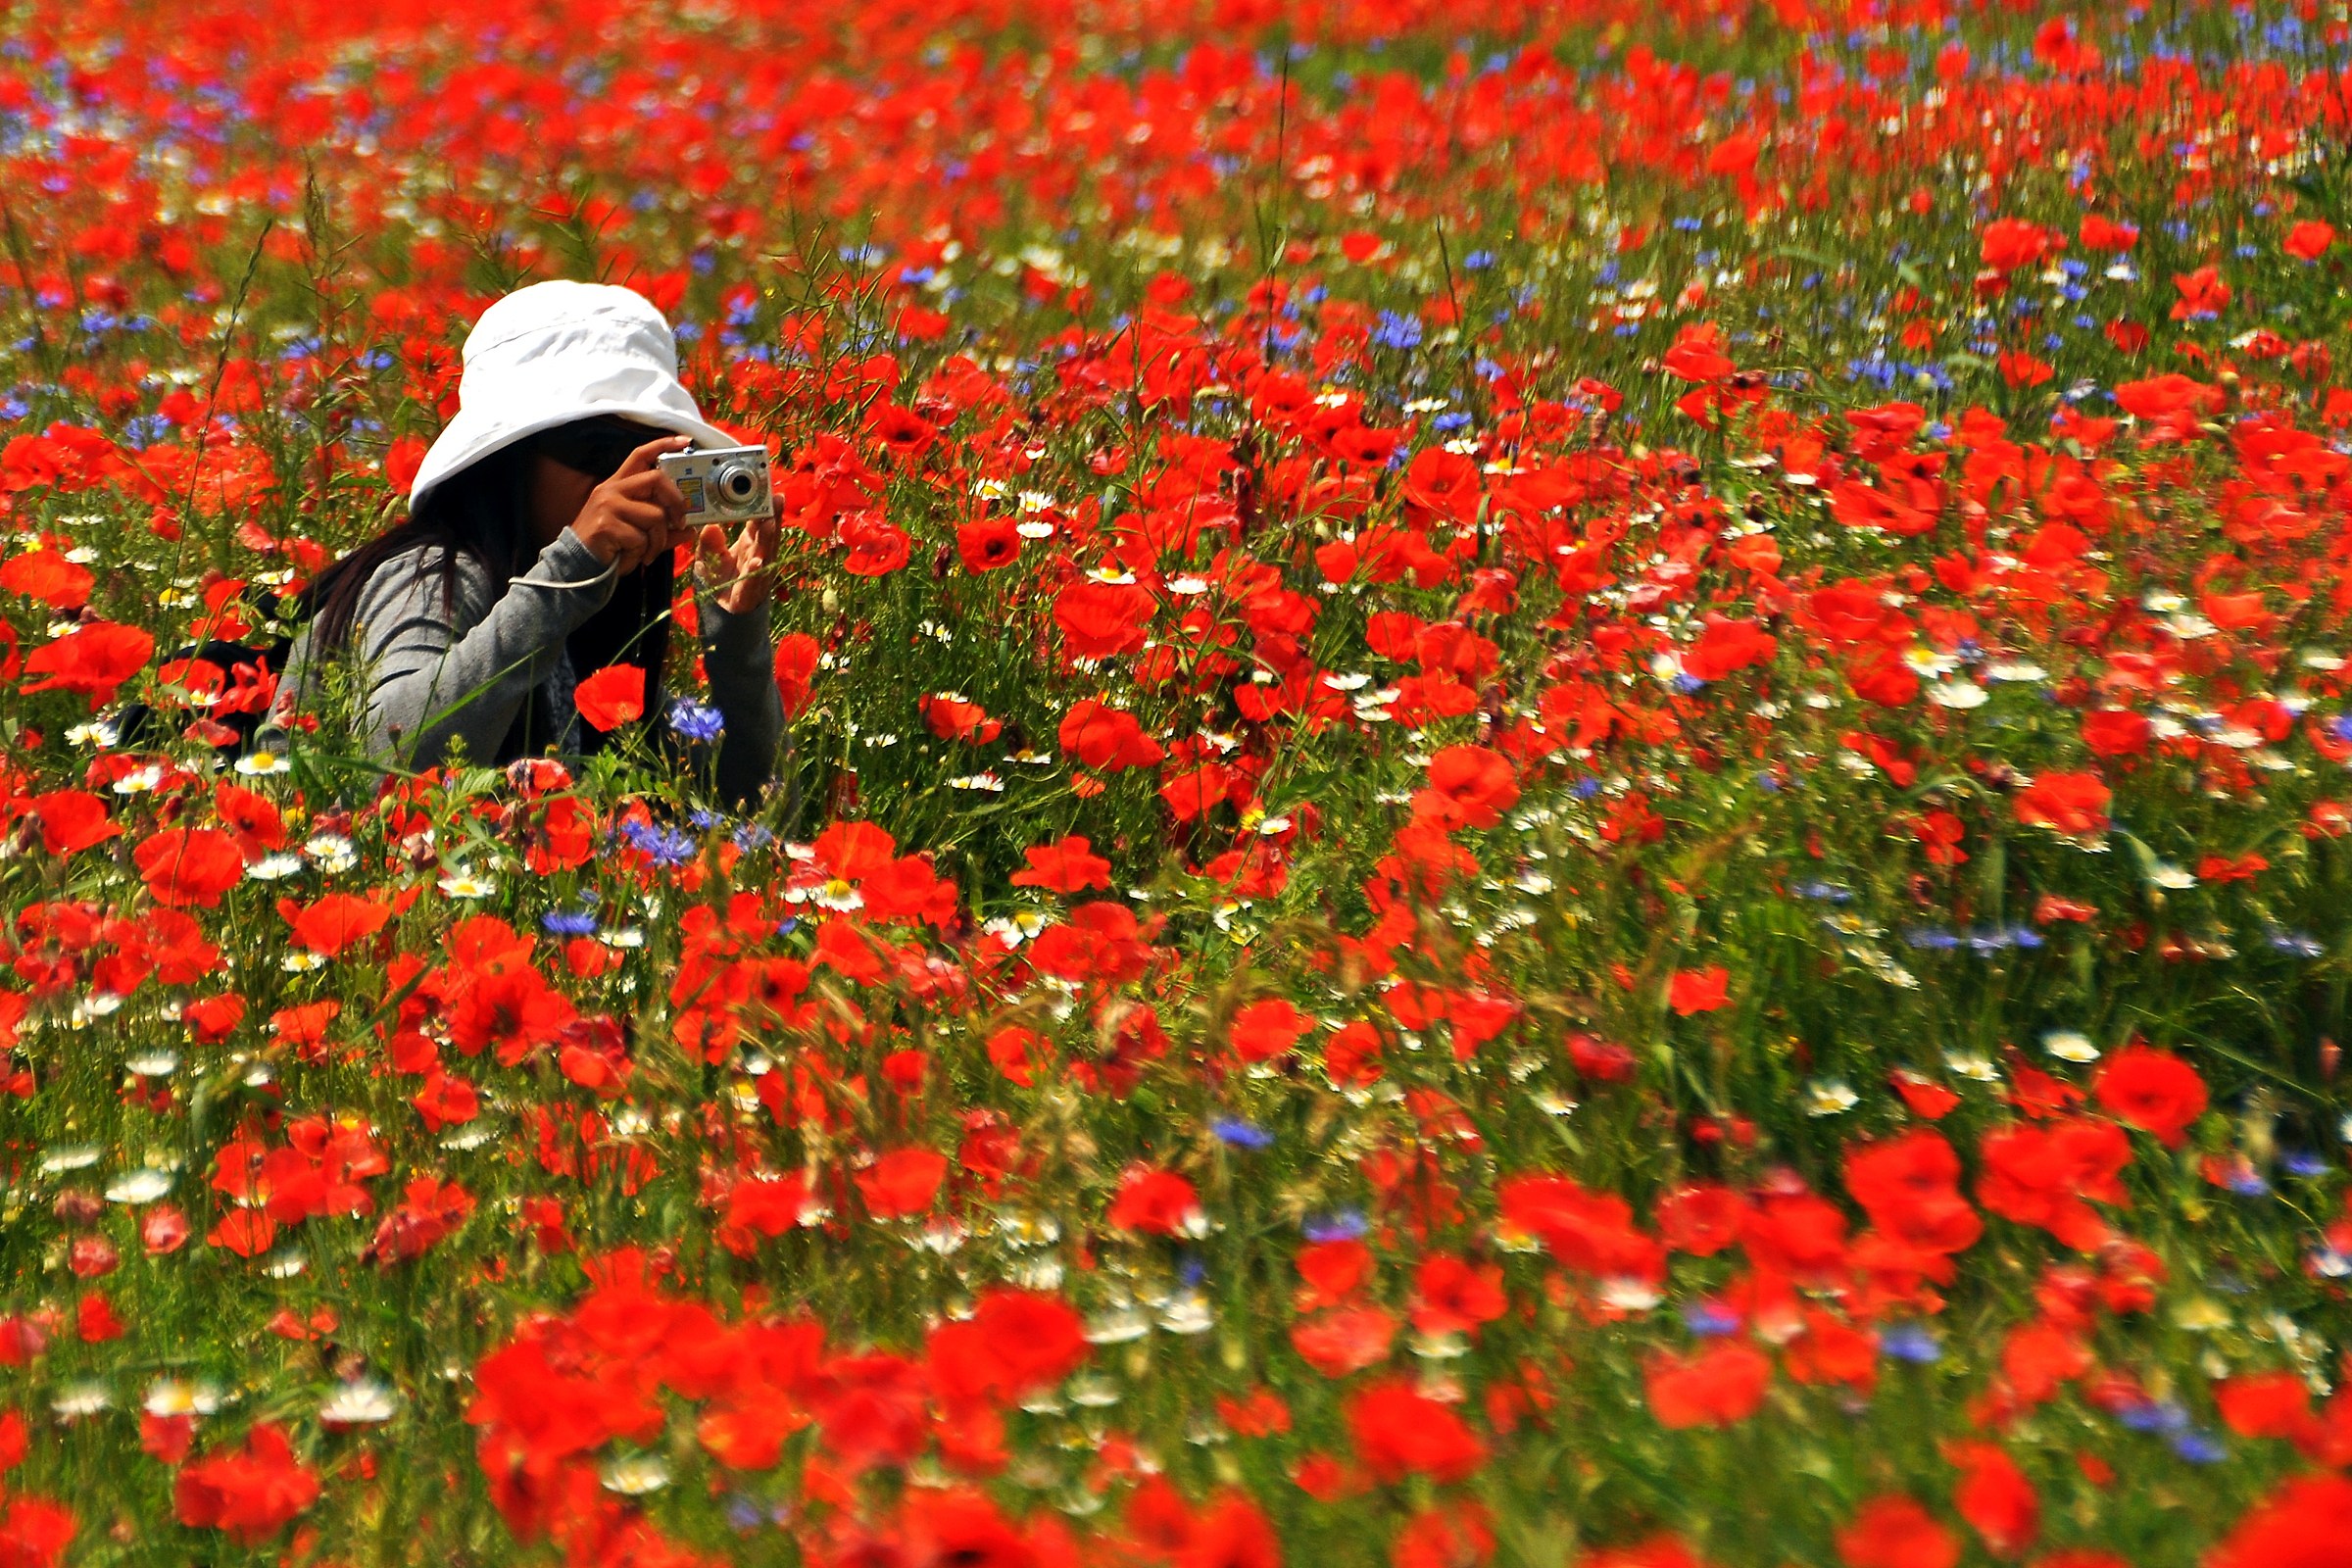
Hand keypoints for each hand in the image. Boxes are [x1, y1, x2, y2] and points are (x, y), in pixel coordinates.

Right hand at [567, 435, 690, 575]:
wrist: (578, 568)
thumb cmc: (609, 549)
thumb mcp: (639, 535)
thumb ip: (663, 530)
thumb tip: (689, 529)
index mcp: (618, 486)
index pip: (640, 455)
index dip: (663, 445)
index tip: (685, 441)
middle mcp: (611, 490)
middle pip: (656, 479)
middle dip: (676, 502)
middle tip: (680, 522)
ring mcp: (608, 505)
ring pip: (655, 515)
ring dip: (658, 539)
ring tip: (648, 552)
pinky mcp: (606, 524)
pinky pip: (641, 537)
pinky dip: (643, 552)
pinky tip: (632, 558)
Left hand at [697, 502, 779, 614]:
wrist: (725, 608)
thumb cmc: (722, 576)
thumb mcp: (710, 555)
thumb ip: (709, 542)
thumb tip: (710, 527)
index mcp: (750, 542)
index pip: (760, 522)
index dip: (765, 507)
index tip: (769, 491)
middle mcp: (758, 554)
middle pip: (768, 534)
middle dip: (773, 517)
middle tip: (776, 499)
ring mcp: (758, 572)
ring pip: (766, 553)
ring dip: (769, 539)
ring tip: (770, 523)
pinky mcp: (750, 591)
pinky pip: (754, 580)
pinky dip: (756, 571)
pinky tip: (757, 562)